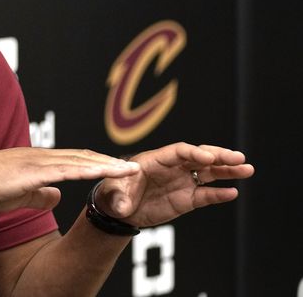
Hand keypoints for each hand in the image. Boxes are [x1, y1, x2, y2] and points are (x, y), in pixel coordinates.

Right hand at [0, 147, 140, 212]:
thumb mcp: (18, 193)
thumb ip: (39, 194)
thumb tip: (57, 196)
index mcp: (38, 161)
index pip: (75, 159)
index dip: (99, 163)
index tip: (119, 169)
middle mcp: (41, 157)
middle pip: (83, 157)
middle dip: (110, 162)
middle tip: (136, 167)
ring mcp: (36, 162)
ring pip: (78, 161)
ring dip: (106, 165)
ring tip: (129, 170)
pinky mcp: (30, 171)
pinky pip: (63, 171)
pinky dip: (85, 170)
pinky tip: (101, 173)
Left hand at [95, 143, 253, 227]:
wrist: (118, 209)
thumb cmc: (114, 193)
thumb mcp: (114, 193)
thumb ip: (120, 198)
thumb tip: (122, 207)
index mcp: (154, 160)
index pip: (179, 151)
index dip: (194, 153)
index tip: (208, 157)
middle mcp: (172, 168)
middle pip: (199, 157)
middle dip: (219, 156)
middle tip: (239, 157)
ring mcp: (181, 182)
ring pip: (208, 173)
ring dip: (227, 171)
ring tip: (247, 169)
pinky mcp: (186, 198)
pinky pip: (205, 195)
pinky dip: (219, 194)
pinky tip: (233, 192)